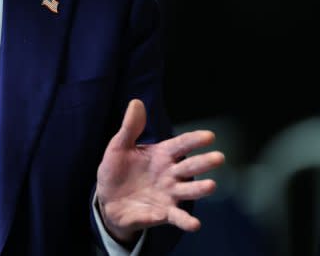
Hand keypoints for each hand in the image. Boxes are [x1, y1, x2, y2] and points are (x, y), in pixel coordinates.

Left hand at [95, 99, 224, 243]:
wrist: (108, 201)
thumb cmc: (116, 171)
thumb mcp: (119, 147)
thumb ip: (130, 128)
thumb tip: (136, 102)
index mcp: (161, 155)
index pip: (180, 145)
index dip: (194, 140)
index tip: (209, 136)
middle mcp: (170, 175)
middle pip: (189, 167)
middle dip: (203, 163)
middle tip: (219, 157)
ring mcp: (169, 195)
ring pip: (188, 191)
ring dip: (199, 189)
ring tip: (211, 185)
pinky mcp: (163, 214)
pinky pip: (177, 218)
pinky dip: (186, 221)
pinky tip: (194, 224)